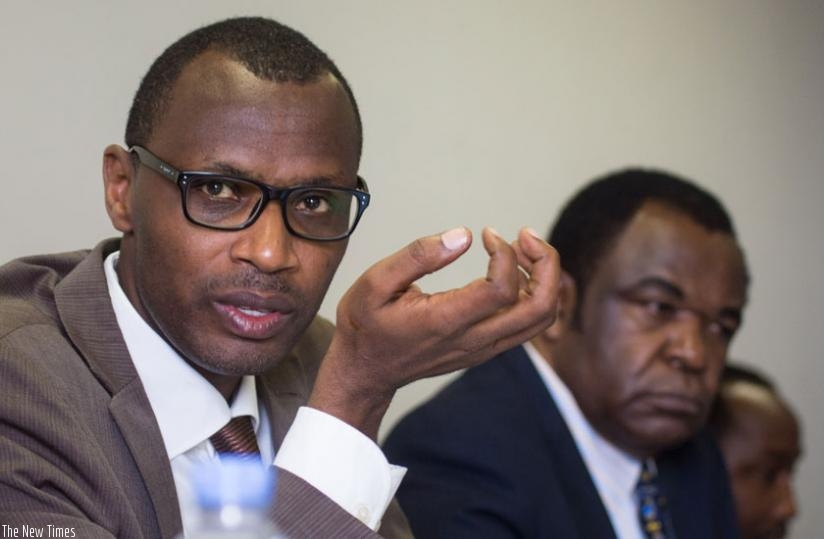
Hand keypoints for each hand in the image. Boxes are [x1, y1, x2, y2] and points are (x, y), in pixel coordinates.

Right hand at [309, 226, 560, 438]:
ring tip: (522, 249)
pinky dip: (533, 292)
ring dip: (544, 279)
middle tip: (525, 235)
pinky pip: (527, 324)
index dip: (506, 254)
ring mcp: (483, 349)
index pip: (502, 289)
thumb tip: (463, 236)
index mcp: (445, 322)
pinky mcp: (486, 349)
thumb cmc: (366, 324)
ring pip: (541, 319)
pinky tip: (511, 270)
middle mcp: (473, 340)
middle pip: (539, 309)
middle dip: (546, 264)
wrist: (364, 371)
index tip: (487, 233)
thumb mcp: (374, 281)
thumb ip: (418, 256)